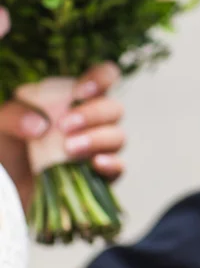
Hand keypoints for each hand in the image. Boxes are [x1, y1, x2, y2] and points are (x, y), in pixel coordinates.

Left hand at [0, 62, 124, 209]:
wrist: (6, 190)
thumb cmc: (9, 148)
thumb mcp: (2, 124)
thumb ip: (16, 114)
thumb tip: (41, 125)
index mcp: (77, 99)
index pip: (105, 77)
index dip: (101, 79)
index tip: (81, 92)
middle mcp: (94, 121)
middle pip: (114, 108)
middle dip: (93, 114)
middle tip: (64, 126)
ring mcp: (99, 148)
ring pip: (118, 136)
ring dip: (97, 139)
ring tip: (69, 149)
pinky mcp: (100, 177)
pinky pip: (119, 168)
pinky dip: (112, 164)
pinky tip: (95, 164)